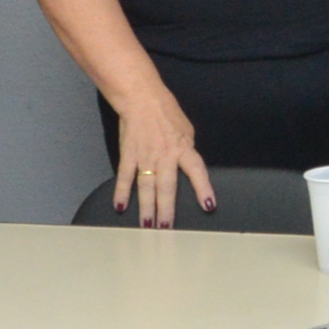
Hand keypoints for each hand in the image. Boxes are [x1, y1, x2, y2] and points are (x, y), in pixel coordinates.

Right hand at [110, 90, 214, 228]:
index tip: (208, 206)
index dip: (203, 189)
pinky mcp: (129, 155)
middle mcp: (165, 156)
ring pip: (146, 187)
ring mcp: (145, 157)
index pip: (197, 171)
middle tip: (166, 229)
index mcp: (183, 148)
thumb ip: (187, 150)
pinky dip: (121, 192)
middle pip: (167, 188)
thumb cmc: (166, 112)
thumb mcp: (186, 129)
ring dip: (146, 208)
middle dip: (167, 210)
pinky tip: (120, 207)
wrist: (141, 99)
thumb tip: (189, 167)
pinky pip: (125, 177)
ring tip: (147, 225)